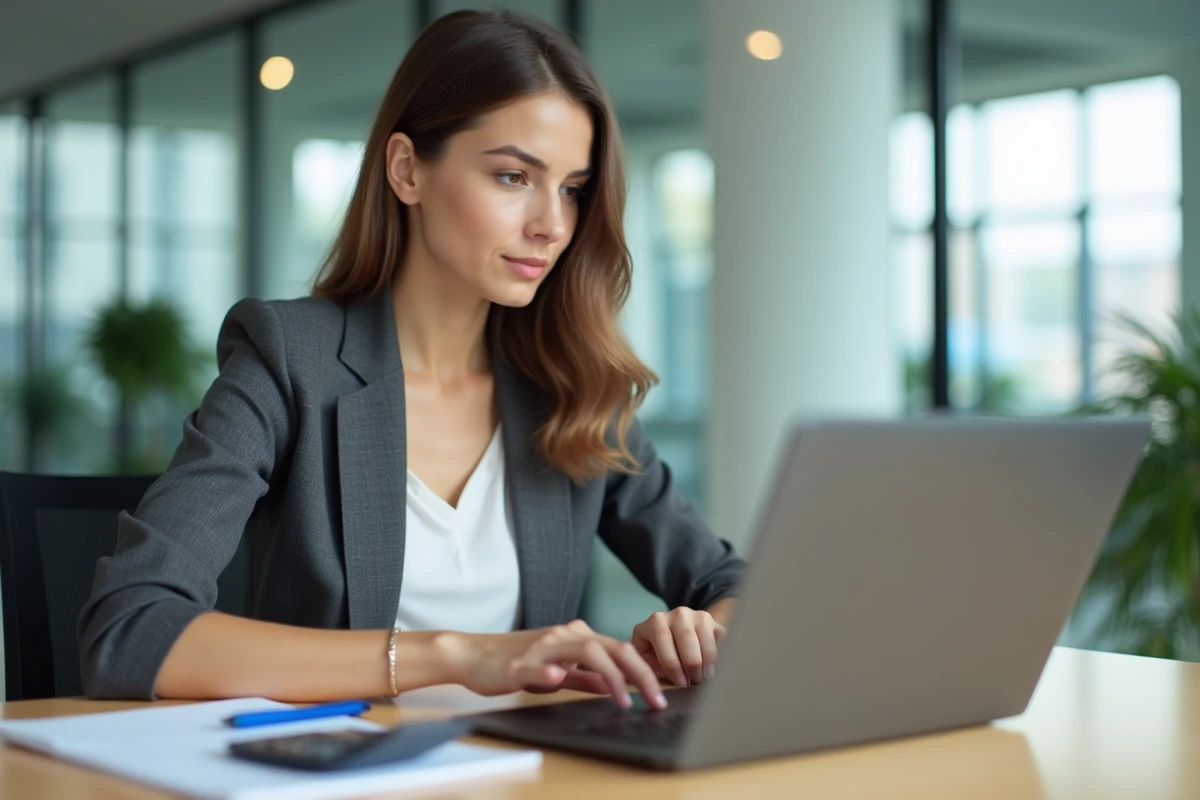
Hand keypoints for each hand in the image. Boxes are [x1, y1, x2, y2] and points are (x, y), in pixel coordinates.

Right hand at [443, 620, 666, 708]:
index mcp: (577, 638)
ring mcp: (543, 647)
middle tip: (657, 700)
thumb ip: (584, 676)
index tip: (662, 691)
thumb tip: (612, 685)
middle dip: (640, 674)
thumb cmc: (515, 663)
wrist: (474, 655)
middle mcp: (565, 636)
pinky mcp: (519, 663)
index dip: (645, 670)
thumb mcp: (557, 670)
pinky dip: (552, 671)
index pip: (620, 651)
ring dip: (610, 675)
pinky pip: (540, 666)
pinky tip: (559, 679)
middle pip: (612, 648)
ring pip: (586, 651)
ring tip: (625, 700)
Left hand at [631, 607, 725, 686]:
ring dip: (707, 660)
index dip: (672, 663)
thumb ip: (648, 673)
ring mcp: (696, 615)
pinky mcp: (714, 622)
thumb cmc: (658, 658)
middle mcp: (676, 614)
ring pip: (705, 636)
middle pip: (686, 636)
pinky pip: (720, 636)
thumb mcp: (648, 663)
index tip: (680, 682)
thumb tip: (654, 689)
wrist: (675, 644)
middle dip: (692, 663)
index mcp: (655, 622)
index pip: (662, 637)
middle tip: (694, 681)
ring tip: (706, 677)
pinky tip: (716, 668)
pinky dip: (720, 654)